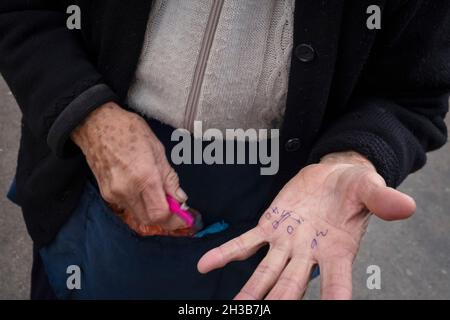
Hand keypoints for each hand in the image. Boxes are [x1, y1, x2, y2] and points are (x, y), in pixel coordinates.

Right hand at [71, 102, 187, 229]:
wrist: (95, 124)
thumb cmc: (129, 131)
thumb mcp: (158, 149)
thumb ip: (169, 178)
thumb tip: (180, 198)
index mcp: (144, 177)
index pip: (160, 213)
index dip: (175, 219)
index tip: (184, 216)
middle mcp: (127, 190)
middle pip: (149, 220)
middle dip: (165, 218)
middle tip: (176, 208)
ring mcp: (114, 194)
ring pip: (138, 214)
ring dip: (152, 210)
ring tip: (159, 194)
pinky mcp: (106, 194)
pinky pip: (128, 206)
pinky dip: (139, 203)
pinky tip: (142, 188)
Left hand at [197, 151, 415, 298]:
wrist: (331, 175)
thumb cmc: (353, 186)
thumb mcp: (369, 188)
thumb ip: (381, 199)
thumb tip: (406, 206)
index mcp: (337, 249)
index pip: (337, 281)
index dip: (334, 297)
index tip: (332, 311)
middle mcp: (309, 254)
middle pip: (291, 285)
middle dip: (279, 303)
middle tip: (264, 319)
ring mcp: (286, 243)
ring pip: (265, 272)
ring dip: (250, 292)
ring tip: (234, 310)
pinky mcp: (269, 227)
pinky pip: (245, 243)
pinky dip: (226, 254)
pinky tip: (205, 265)